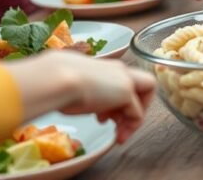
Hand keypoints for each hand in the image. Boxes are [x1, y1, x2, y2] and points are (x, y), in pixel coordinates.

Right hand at [6, 52, 155, 143]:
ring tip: (121, 135)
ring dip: (134, 119)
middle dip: (133, 107)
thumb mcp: (72, 87)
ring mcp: (124, 79)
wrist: (58, 78)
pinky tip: (119, 135)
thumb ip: (83, 91)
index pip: (122, 80)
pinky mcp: (126, 92)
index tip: (103, 115)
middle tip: (118, 125)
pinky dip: (131, 126)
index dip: (117, 100)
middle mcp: (118, 70)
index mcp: (104, 67)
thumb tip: (75, 100)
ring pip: (146, 94)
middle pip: (142, 84)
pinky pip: (137, 113)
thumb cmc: (56, 82)